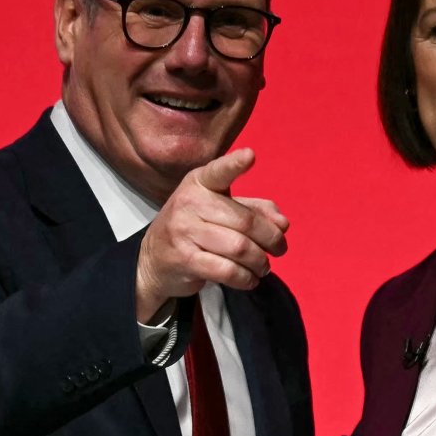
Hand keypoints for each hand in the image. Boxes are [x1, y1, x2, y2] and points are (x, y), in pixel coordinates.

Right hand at [135, 149, 289, 320]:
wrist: (153, 259)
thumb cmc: (194, 229)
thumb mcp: (220, 210)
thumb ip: (253, 210)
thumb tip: (283, 223)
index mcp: (199, 183)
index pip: (219, 172)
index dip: (234, 164)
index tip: (250, 156)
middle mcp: (189, 202)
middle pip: (245, 221)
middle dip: (271, 239)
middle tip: (280, 249)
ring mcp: (184, 231)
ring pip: (239, 248)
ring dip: (260, 262)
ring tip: (263, 266)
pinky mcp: (184, 260)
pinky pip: (227, 270)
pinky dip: (246, 278)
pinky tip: (250, 279)